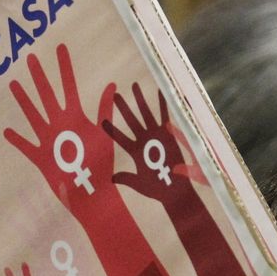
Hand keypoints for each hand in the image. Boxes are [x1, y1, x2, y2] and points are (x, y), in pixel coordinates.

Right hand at [4, 45, 119, 211]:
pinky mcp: (42, 159)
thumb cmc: (102, 167)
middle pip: (47, 96)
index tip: (60, 48)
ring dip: (24, 101)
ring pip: (33, 116)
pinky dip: (17, 140)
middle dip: (39, 77)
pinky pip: (27, 147)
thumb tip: (113, 86)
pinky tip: (7, 131)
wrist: (93, 195)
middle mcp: (61, 126)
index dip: (64, 67)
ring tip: (14, 84)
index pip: (68, 87)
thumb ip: (105, 112)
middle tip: (30, 57)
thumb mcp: (104, 135)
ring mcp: (50, 141)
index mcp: (76, 119)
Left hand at [102, 82, 205, 203]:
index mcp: (134, 151)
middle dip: (123, 108)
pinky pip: (165, 115)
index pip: (119, 137)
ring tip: (134, 85)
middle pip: (131, 120)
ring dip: (140, 100)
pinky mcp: (168, 134)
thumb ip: (126, 178)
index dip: (111, 129)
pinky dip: (163, 103)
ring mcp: (155, 135)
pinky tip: (160, 90)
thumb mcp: (138, 184)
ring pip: (146, 113)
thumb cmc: (156, 189)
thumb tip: (111, 178)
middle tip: (116, 95)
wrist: (174, 190)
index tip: (102, 120)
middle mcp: (143, 140)